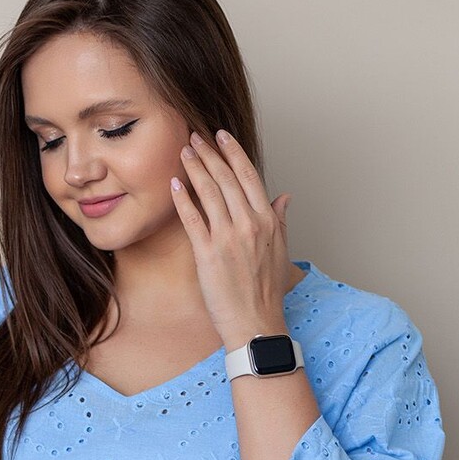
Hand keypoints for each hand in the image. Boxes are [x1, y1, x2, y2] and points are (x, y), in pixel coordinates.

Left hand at [170, 128, 293, 348]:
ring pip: (209, 193)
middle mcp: (249, 225)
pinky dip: (182, 198)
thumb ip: (280, 220)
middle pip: (226, 178)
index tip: (221, 136)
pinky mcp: (208, 254)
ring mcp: (228, 238)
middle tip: (194, 137)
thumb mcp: (281, 251)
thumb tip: (284, 196)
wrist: (255, 323)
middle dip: (209, 153)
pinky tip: (174, 183)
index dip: (234, 152)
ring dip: (195, 168)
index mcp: (267, 221)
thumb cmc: (266, 292)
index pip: (249, 176)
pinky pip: (192, 219)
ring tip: (183, 152)